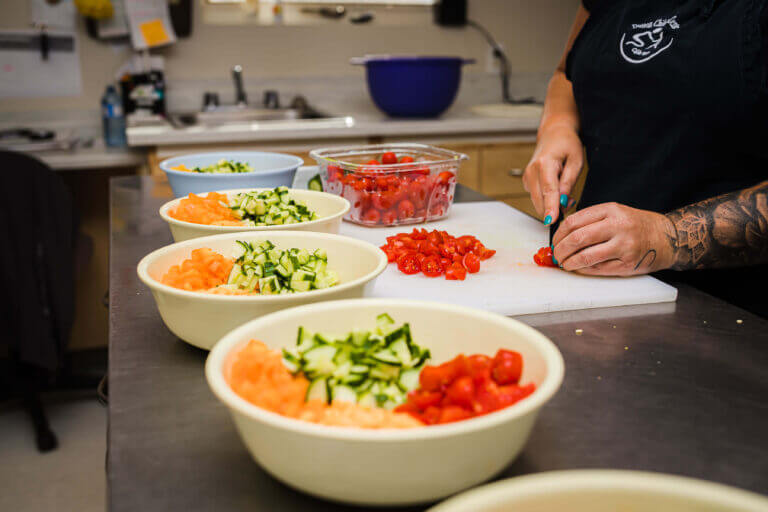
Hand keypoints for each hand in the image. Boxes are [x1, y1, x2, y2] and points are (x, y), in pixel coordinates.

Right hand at [523, 123, 583, 224]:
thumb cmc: (566, 144)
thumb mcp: (576, 161)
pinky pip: (537, 198)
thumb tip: (563, 201)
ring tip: (564, 192)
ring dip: (551, 204)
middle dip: (554, 208)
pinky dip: (546, 200)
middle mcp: (531, 171)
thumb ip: (569, 182)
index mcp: (544, 163)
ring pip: (537, 201)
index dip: (551, 207)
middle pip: (540, 200)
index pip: (549, 190)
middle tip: (570, 203)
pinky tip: (555, 190)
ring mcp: (526, 177)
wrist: (553, 135)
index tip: (551, 221)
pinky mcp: (526, 182)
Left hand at [552, 202, 676, 275]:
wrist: (667, 237)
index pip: (574, 221)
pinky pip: (598, 269)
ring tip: (565, 264)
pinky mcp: (628, 264)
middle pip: (577, 239)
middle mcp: (618, 226)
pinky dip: (584, 270)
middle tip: (556, 255)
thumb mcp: (615, 213)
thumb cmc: (636, 225)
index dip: (558, 234)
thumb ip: (591, 220)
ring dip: (569, 263)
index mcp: (611, 210)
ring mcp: (624, 246)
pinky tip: (580, 268)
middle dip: (560, 250)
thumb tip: (562, 235)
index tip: (554, 241)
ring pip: (586, 256)